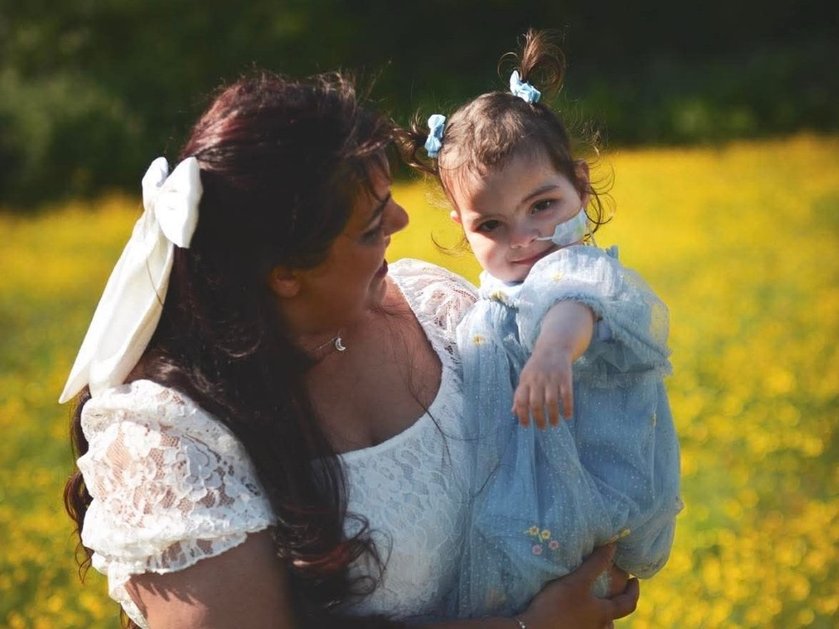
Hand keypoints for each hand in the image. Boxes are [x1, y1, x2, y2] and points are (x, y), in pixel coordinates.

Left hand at [513, 346, 573, 427]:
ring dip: (552, 416)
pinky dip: (567, 408)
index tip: (526, 426)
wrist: (554, 347)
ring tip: (554, 424)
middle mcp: (538, 380)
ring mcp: (552, 379)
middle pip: (536, 404)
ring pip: (551, 402)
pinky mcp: (565, 378)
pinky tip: (568, 416)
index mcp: (525, 381)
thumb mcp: (525, 378)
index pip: (521, 401)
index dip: (522, 415)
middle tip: (542, 427)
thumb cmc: (536, 367)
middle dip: (539, 419)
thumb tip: (513, 412)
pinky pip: (566, 396)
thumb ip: (519, 394)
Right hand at [516, 544, 639, 628]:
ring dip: (599, 617)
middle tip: (610, 592)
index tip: (635, 580)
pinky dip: (584, 621)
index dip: (634, 591)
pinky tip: (573, 615)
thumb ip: (595, 564)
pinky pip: (584, 627)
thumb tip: (613, 546)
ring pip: (599, 627)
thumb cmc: (557, 606)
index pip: (628, 604)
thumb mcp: (577, 581)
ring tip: (590, 604)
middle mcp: (598, 628)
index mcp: (603, 614)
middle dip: (614, 606)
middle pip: (613, 619)